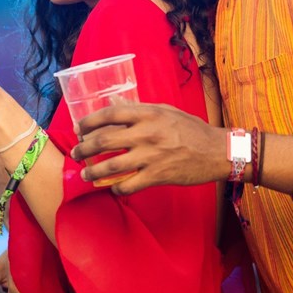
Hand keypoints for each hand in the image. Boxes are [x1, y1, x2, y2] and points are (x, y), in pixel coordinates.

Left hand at [72, 103, 228, 194]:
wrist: (217, 151)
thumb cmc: (192, 129)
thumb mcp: (166, 111)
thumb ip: (140, 108)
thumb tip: (115, 103)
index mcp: (148, 114)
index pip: (109, 114)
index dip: (89, 121)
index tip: (79, 128)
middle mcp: (146, 133)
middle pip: (104, 141)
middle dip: (84, 148)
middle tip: (75, 153)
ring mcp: (151, 156)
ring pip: (111, 166)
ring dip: (93, 171)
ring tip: (85, 174)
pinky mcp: (157, 176)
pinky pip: (128, 185)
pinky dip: (116, 189)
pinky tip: (112, 188)